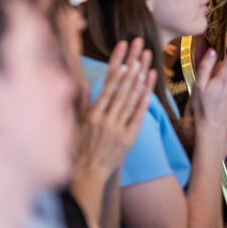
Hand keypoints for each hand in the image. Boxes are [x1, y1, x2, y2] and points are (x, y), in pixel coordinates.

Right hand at [74, 38, 153, 176]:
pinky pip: (137, 118)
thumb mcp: (77, 122)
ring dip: (138, 84)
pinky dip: (143, 104)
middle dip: (130, 72)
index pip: (106, 87)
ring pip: (130, 103)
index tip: (122, 56)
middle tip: (138, 56)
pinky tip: (149, 91)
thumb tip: (85, 82)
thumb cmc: (80, 146)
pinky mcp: (128, 139)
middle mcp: (105, 120)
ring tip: (144, 68)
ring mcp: (117, 130)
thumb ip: (83, 102)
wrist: (88, 172)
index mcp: (92, 114)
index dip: (116, 70)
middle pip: (121, 92)